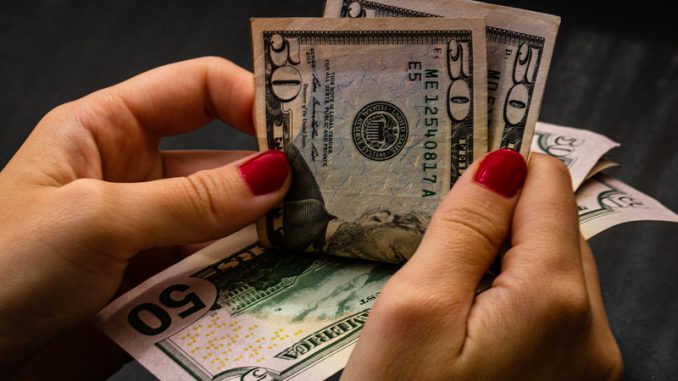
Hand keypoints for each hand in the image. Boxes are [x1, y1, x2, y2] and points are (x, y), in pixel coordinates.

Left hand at [0, 57, 289, 377]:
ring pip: (226, 219)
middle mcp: (136, 175)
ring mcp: (150, 231)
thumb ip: (190, 201)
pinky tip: (280, 278)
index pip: (196, 90)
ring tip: (314, 238)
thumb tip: (273, 176)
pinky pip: (216, 269)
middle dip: (269, 174)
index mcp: (108, 130)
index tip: (297, 129)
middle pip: (221, 159)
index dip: (248, 97)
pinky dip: (248, 274)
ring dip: (264, 229)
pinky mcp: (159, 282)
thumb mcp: (96, 220)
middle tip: (326, 191)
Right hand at [342, 150, 622, 379]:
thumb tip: (502, 164)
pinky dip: (512, 295)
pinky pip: (551, 311)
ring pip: (554, 268)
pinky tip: (467, 317)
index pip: (546, 185)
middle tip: (437, 241)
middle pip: (555, 226)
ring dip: (503, 258)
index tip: (453, 179)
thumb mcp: (415, 309)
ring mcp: (589, 362)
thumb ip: (465, 227)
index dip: (498, 170)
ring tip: (446, 284)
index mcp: (555, 298)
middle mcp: (592, 330)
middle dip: (499, 219)